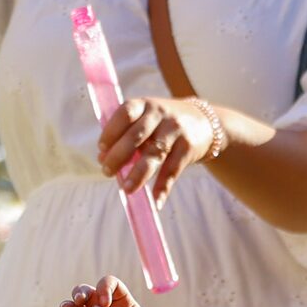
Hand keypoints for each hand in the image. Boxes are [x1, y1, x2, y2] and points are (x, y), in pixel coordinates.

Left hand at [96, 95, 212, 202]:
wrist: (205, 122)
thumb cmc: (163, 124)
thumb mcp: (145, 120)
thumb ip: (124, 136)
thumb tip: (102, 158)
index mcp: (144, 105)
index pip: (125, 113)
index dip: (111, 131)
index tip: (101, 149)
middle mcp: (159, 114)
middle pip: (136, 135)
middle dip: (119, 155)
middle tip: (107, 172)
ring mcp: (175, 130)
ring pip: (155, 153)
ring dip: (138, 173)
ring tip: (127, 189)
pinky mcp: (188, 147)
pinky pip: (173, 170)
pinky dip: (163, 187)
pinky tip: (155, 201)